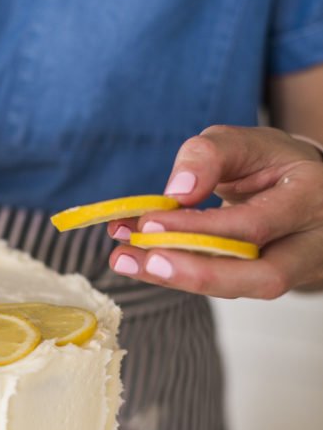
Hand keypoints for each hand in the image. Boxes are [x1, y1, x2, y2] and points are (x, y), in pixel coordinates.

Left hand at [108, 125, 322, 297]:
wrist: (295, 185)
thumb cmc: (268, 161)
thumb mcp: (243, 141)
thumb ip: (210, 154)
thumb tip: (176, 191)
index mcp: (309, 196)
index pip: (255, 225)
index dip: (201, 229)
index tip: (149, 224)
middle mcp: (313, 242)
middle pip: (262, 277)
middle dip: (196, 273)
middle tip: (144, 261)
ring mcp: (297, 269)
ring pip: (241, 288)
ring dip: (178, 277)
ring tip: (126, 259)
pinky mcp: (268, 282)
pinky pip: (225, 285)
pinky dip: (179, 272)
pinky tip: (140, 259)